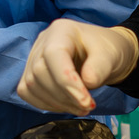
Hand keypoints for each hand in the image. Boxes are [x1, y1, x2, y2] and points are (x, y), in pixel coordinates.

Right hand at [17, 19, 138, 114]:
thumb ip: (100, 68)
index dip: (66, 81)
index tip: (86, 101)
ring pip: (32, 85)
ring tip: (81, 108)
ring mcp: (33, 57)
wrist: (101, 56)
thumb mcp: (110, 56)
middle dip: (64, 96)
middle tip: (88, 106)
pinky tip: (66, 105)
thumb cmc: (105, 51)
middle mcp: (42, 41)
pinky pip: (28, 92)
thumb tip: (88, 82)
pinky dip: (46, 104)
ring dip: (57, 103)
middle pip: (40, 72)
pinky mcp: (30, 73)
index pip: (53, 54)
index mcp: (62, 30)